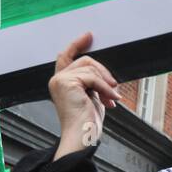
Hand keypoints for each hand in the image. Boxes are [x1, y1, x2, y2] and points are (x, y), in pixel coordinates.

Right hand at [50, 33, 121, 159]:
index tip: (88, 36)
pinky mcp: (66, 82)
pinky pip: (92, 77)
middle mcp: (57, 79)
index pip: (66, 56)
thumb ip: (93, 82)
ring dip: (106, 82)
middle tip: (114, 86)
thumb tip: (105, 74)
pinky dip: (105, 88)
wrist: (82, 135)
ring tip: (112, 97)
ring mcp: (60, 80)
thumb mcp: (92, 96)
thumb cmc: (88, 121)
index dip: (77, 44)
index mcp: (61, 82)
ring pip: (90, 68)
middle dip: (103, 71)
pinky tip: (111, 99)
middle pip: (84, 60)